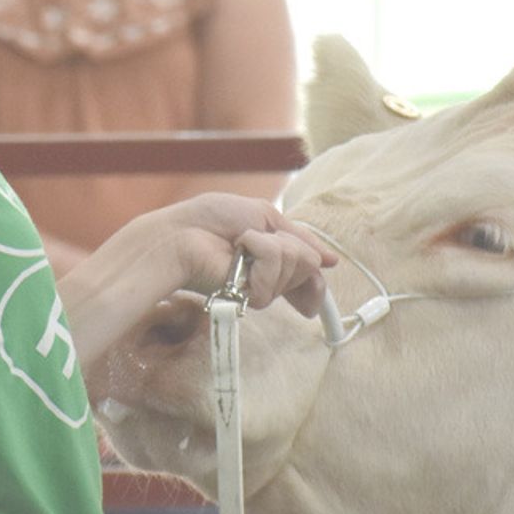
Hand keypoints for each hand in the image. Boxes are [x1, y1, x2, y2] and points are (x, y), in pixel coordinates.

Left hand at [160, 193, 336, 316]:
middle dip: (289, 243)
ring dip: (270, 246)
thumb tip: (331, 260)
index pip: (307, 271)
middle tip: (256, 238)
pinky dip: (260, 254)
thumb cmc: (213, 219)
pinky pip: (276, 273)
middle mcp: (271, 276)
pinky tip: (237, 256)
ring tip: (242, 244)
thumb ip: (300, 238)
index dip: (314, 279)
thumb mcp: (265, 216)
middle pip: (309, 264)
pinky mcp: (252, 297)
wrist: (183, 233)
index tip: (316, 288)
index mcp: (273, 255)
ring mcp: (263, 287)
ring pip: (297, 265)